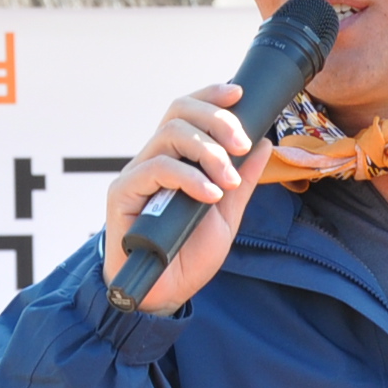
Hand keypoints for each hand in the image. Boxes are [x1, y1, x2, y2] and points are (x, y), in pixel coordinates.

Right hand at [102, 80, 275, 314]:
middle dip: (216, 120)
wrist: (164, 293)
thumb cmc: (187, 254)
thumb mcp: (226, 214)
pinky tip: (209, 194)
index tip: (238, 94)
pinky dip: (188, 177)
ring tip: (228, 180)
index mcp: (176, 158)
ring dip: (207, 151)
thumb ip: (243, 180)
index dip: (211, 95)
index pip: (188, 110)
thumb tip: (265, 143)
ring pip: (169, 135)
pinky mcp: (123, 193)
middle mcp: (154, 159)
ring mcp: (137, 174)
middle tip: (241, 144)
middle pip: (178, 111)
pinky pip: (156, 168)